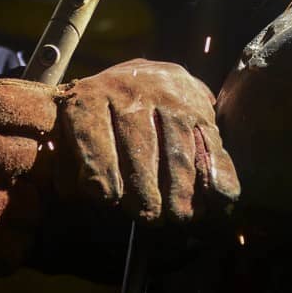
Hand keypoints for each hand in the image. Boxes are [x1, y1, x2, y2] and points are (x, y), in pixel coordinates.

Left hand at [55, 58, 239, 223]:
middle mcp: (128, 88)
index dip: (101, 166)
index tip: (108, 198)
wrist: (139, 76)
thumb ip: (71, 161)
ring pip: (176, 142)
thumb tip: (72, 191)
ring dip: (181, 183)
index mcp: (89, 97)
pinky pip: (208, 138)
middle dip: (145, 184)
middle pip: (139, 141)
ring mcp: (166, 93)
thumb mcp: (74, 131)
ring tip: (180, 214)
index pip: (92, 131)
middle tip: (149, 216)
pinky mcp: (197, 103)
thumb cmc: (98, 120)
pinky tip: (221, 196)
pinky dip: (217, 169)